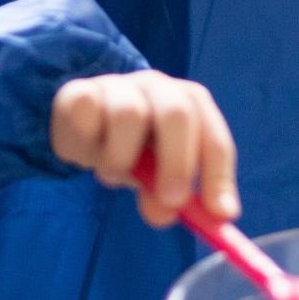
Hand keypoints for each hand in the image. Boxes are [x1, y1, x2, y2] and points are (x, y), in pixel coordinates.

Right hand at [51, 70, 238, 228]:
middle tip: (171, 201)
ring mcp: (119, 85)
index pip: (214, 140)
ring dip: (120, 158)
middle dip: (177, 163)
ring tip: (111, 171)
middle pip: (177, 114)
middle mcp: (159, 87)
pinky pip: (85, 113)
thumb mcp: (157, 178)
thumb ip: (166, 199)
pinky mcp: (79, 90)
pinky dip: (86, 142)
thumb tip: (164, 214)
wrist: (82, 126)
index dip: (219, 177)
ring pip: (128, 115)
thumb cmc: (133, 151)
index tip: (219, 213)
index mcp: (191, 105)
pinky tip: (87, 149)